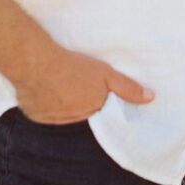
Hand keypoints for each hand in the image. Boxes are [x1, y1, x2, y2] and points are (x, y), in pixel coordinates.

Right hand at [14, 42, 153, 124]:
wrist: (37, 64)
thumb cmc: (73, 67)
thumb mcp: (106, 74)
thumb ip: (127, 87)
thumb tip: (150, 98)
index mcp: (89, 110)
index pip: (96, 109)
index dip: (94, 97)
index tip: (90, 87)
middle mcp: (70, 120)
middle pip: (78, 112)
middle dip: (78, 101)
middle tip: (74, 83)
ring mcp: (51, 119)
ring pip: (60, 112)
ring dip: (60, 102)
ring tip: (59, 82)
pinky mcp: (33, 115)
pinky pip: (41, 111)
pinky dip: (43, 102)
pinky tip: (44, 86)